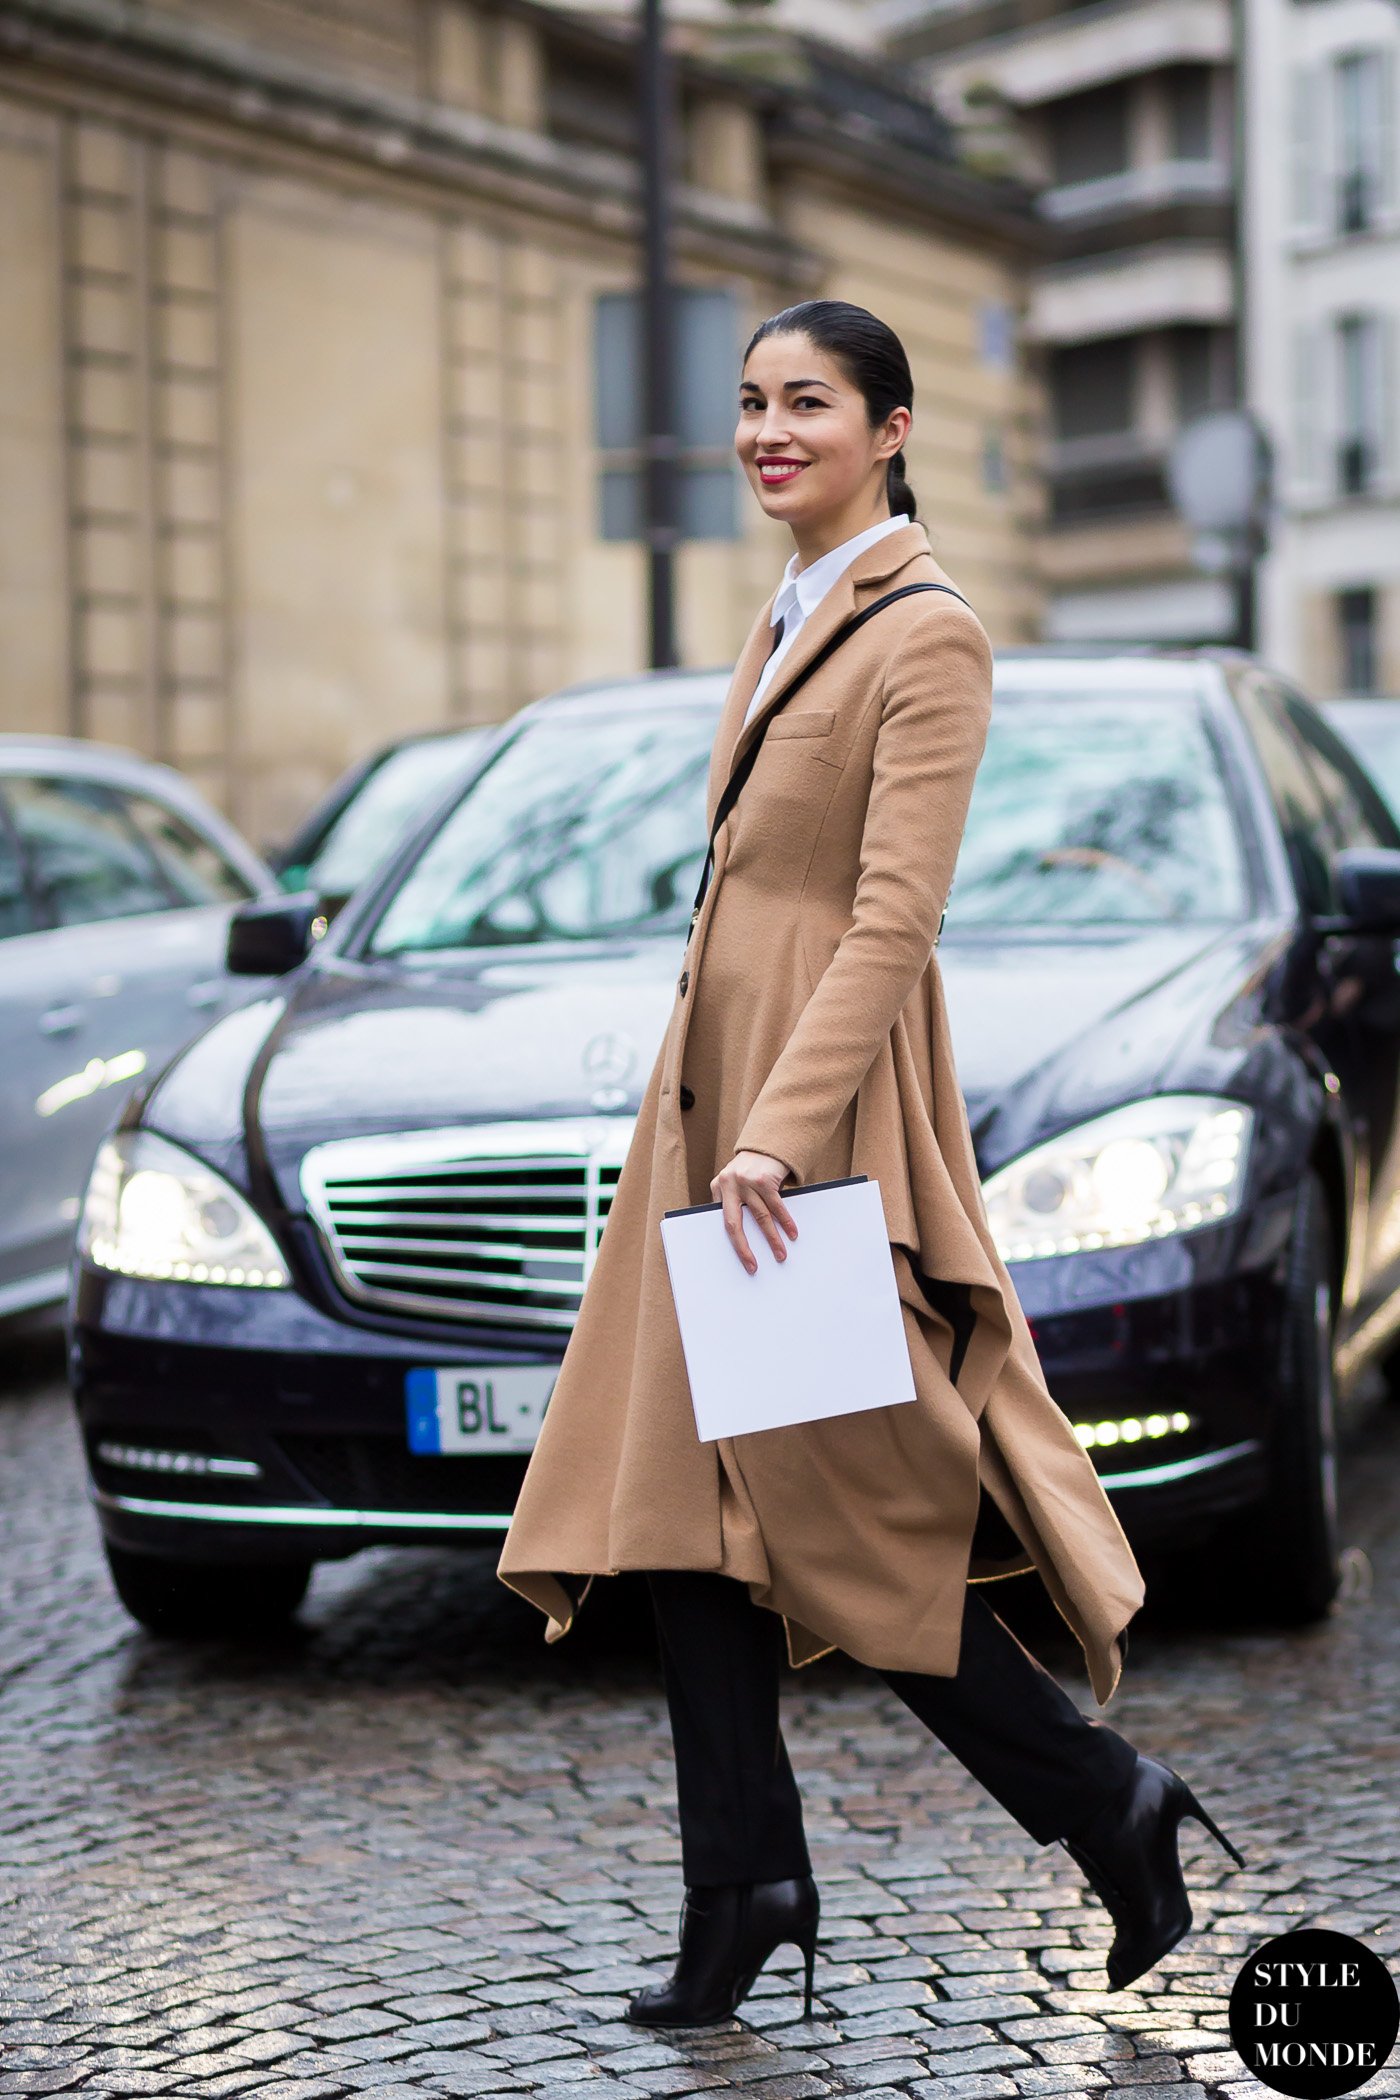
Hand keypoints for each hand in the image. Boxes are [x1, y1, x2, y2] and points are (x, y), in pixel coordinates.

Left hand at [710, 1151, 798, 1274]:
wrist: (768, 1144)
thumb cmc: (751, 1170)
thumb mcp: (736, 1183)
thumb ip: (734, 1203)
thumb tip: (738, 1238)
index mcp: (718, 1187)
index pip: (723, 1221)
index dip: (733, 1243)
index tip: (741, 1260)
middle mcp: (729, 1183)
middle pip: (734, 1223)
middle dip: (744, 1248)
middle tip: (752, 1266)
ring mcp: (746, 1181)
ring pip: (760, 1217)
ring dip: (772, 1238)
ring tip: (780, 1254)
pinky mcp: (764, 1179)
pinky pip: (776, 1206)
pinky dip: (786, 1221)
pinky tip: (792, 1233)